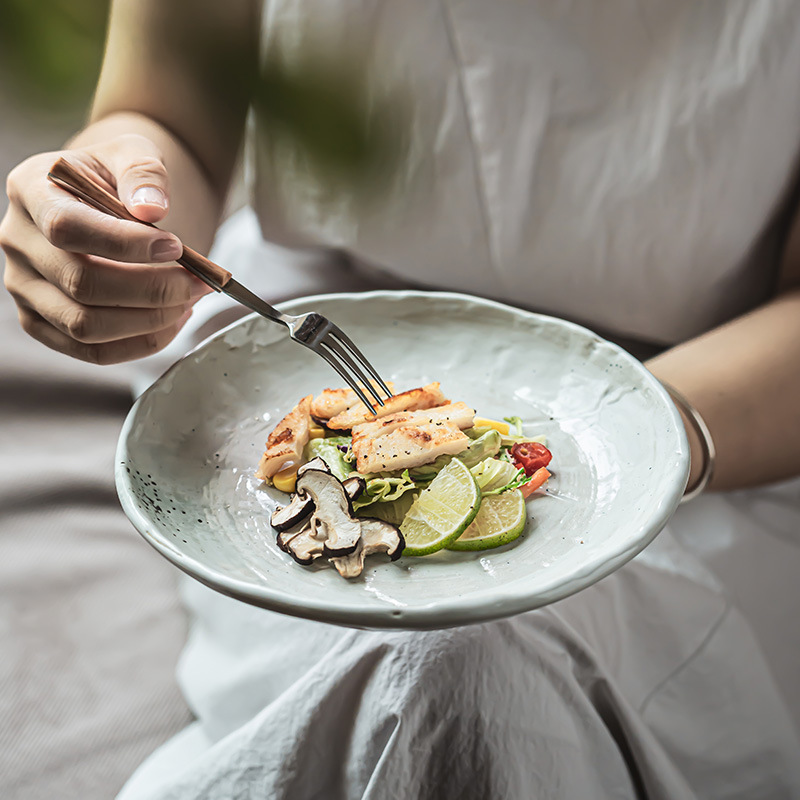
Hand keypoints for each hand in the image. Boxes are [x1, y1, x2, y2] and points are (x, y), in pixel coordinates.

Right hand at [1, 134, 210, 363]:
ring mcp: (25, 288)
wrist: (103, 199)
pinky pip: (92, 351)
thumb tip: (151, 209)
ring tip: (189, 301)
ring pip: (86, 326)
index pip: (67, 227)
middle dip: (152, 289)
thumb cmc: (119, 177)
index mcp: (31, 190)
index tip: (176, 247)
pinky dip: (142, 343)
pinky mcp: (43, 323)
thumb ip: (143, 172)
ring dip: (150, 321)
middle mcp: (17, 242)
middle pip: (81, 284)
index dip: (126, 245)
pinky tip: (173, 320)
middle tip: (198, 282)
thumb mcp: (134, 152)